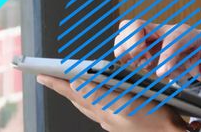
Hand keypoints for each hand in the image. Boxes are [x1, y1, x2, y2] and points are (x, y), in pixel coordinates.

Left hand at [37, 74, 184, 131]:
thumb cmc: (159, 114)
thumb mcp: (131, 94)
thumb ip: (102, 88)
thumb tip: (78, 81)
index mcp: (106, 107)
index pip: (74, 91)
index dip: (57, 82)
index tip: (41, 74)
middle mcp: (106, 117)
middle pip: (76, 99)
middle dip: (60, 87)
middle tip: (44, 77)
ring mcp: (111, 123)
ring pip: (85, 107)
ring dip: (72, 95)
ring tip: (63, 85)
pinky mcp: (119, 127)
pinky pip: (94, 112)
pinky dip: (86, 102)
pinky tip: (89, 98)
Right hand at [114, 21, 200, 90]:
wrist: (195, 47)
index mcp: (182, 33)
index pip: (172, 39)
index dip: (166, 55)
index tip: (161, 73)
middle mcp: (162, 30)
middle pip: (136, 24)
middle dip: (134, 44)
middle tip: (145, 63)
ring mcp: (148, 35)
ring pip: (125, 30)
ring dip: (127, 51)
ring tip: (140, 64)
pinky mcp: (138, 42)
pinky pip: (122, 42)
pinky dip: (124, 55)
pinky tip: (138, 65)